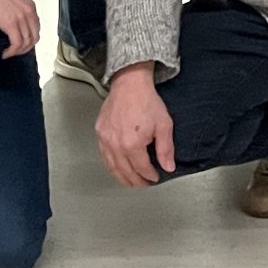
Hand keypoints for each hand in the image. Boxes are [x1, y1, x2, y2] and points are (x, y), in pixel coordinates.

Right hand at [0, 0, 40, 58]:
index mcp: (30, 6)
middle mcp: (29, 12)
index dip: (30, 39)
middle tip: (15, 51)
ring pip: (26, 43)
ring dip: (18, 52)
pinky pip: (17, 44)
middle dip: (25, 48)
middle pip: (34, 37)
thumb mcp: (14, 0)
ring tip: (9, 53)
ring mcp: (21, 18)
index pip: (36, 28)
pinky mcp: (11, 24)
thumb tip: (17, 26)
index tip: (21, 44)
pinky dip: (11, 52)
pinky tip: (5, 53)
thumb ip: (20, 11)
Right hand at [96, 67, 177, 185]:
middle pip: (125, 172)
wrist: (130, 84)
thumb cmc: (146, 101)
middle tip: (144, 184)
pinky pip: (104, 156)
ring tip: (131, 181)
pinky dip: (111, 165)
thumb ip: (166, 149)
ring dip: (122, 177)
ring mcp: (105, 140)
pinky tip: (117, 167)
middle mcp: (116, 145)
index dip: (150, 176)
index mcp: (132, 144)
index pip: (141, 169)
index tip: (155, 177)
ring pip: (112, 167)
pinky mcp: (99, 133)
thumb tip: (168, 167)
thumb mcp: (164, 125)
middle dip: (136, 181)